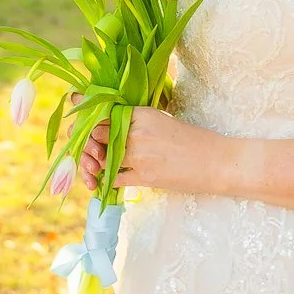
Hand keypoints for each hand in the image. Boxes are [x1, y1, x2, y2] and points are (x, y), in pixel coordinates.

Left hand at [79, 106, 240, 197]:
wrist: (217, 162)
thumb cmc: (193, 141)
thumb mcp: (164, 122)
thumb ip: (139, 123)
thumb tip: (114, 125)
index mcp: (143, 113)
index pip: (104, 111)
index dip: (87, 114)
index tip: (77, 112)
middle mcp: (138, 131)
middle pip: (97, 133)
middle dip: (85, 140)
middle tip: (83, 146)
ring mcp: (140, 154)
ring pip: (101, 156)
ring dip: (93, 162)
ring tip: (93, 165)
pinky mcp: (144, 176)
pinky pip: (112, 178)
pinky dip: (104, 180)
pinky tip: (103, 181)